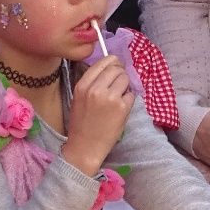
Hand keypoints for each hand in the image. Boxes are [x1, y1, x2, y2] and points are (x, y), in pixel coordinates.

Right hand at [62, 56, 133, 175]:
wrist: (85, 147)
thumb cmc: (82, 124)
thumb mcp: (79, 98)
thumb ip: (92, 82)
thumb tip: (112, 68)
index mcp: (82, 85)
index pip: (103, 62)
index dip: (113, 63)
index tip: (116, 69)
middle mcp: (95, 88)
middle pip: (116, 68)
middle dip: (121, 74)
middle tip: (119, 85)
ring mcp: (110, 97)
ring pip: (125, 79)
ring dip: (125, 86)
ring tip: (119, 98)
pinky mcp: (121, 107)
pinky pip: (131, 94)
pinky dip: (128, 99)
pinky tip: (121, 109)